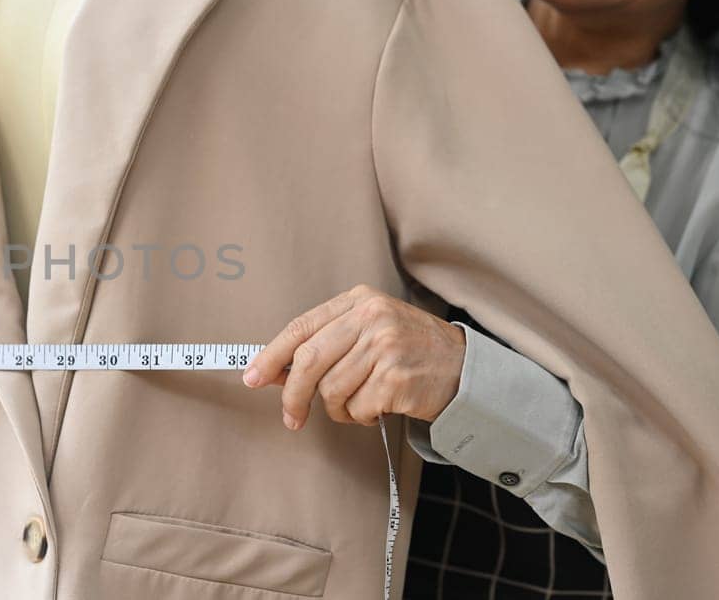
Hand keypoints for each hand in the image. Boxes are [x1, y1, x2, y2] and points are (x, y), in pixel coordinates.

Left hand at [243, 284, 464, 429]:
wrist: (466, 370)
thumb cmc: (409, 353)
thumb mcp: (370, 331)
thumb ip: (326, 344)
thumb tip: (272, 371)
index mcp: (358, 301)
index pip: (301, 328)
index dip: (271, 355)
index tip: (252, 377)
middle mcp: (371, 318)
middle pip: (309, 361)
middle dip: (293, 394)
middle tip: (291, 418)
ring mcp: (385, 347)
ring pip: (331, 390)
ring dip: (339, 409)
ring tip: (362, 404)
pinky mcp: (396, 378)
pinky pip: (357, 409)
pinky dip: (363, 417)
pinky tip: (382, 407)